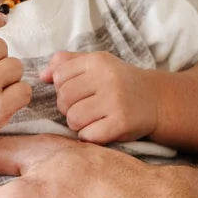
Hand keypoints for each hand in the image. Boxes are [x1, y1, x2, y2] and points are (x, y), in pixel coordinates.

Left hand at [41, 51, 158, 144]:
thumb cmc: (117, 82)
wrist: (155, 100)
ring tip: (93, 119)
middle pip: (63, 99)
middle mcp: (108, 78)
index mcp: (98, 61)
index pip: (59, 76)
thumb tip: (41, 76)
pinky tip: (102, 129)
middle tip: (85, 108)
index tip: (79, 92)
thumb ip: (66, 64)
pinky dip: (90, 136)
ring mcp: (116, 101)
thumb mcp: (96, 64)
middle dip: (68, 108)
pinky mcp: (121, 123)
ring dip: (78, 124)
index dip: (63, 88)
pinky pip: (87, 135)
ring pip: (73, 119)